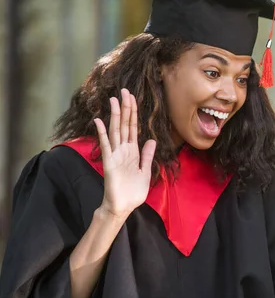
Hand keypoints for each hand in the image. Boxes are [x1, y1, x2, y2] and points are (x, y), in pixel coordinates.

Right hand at [93, 88, 155, 218]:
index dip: (133, 113)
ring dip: (115, 115)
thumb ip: (147, 155)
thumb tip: (152, 140)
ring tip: (113, 99)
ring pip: (115, 131)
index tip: (132, 98)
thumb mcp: (145, 171)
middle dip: (125, 108)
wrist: (123, 207)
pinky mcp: (109, 162)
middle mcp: (123, 150)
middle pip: (124, 125)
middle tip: (124, 91)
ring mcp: (115, 155)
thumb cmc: (133, 191)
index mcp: (133, 151)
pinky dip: (102, 133)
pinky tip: (99, 121)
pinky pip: (106, 145)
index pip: (133, 128)